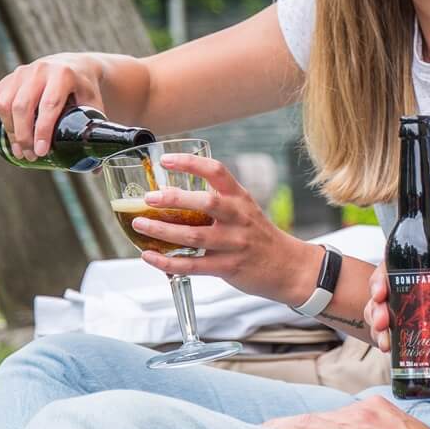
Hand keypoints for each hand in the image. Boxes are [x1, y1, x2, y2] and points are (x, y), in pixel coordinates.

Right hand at [0, 53, 112, 158]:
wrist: (75, 65)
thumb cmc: (85, 90)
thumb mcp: (94, 105)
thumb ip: (94, 132)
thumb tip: (96, 170)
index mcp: (62, 75)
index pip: (48, 105)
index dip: (43, 129)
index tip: (42, 151)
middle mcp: (38, 70)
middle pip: (21, 106)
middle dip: (24, 134)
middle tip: (30, 155)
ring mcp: (20, 74)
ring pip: (4, 103)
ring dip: (9, 129)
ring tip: (20, 150)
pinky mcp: (8, 81)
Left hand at [131, 153, 319, 305]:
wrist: (289, 268)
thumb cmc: (260, 237)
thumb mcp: (245, 210)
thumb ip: (216, 201)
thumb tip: (172, 193)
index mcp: (241, 198)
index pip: (216, 172)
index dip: (190, 163)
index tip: (166, 161)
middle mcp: (238, 218)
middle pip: (205, 203)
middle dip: (174, 199)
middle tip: (149, 198)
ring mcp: (234, 244)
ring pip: (194, 236)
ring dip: (162, 231)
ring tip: (140, 225)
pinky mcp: (228, 268)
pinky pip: (192, 266)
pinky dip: (167, 262)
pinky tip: (150, 257)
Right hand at [363, 264, 429, 359]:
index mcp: (422, 274)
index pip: (392, 269)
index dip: (379, 278)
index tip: (380, 291)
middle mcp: (409, 291)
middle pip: (380, 294)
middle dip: (375, 308)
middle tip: (382, 322)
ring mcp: (407, 313)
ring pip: (379, 315)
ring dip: (376, 327)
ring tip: (385, 341)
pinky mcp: (409, 333)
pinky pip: (388, 334)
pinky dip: (384, 340)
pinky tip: (388, 349)